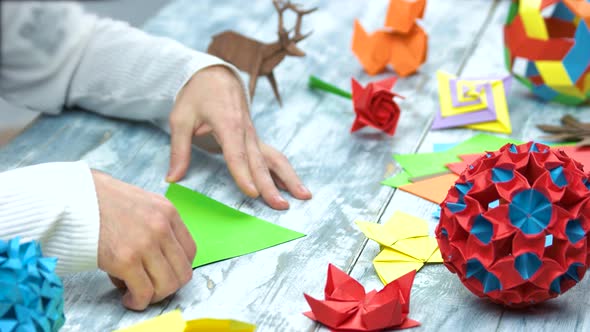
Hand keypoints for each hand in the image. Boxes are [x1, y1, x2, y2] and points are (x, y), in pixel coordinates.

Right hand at [92, 170, 195, 310]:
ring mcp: (145, 243)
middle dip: (168, 286)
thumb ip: (155, 224)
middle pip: (183, 272)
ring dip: (154, 296)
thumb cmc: (100, 201)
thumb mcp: (140, 202)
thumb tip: (159, 256)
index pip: (190, 251)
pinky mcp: (126, 259)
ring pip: (167, 285)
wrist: (71, 197)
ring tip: (137, 293)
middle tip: (152, 288)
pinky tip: (127, 297)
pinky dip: (138, 301)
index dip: (178, 268)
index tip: (164, 273)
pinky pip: (144, 292)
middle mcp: (161, 227)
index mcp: (167, 212)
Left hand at [165, 65, 311, 209]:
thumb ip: (178, 150)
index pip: (236, 154)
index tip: (252, 193)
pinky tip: (292, 187)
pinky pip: (271, 156)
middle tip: (281, 206)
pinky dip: (283, 172)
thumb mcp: (180, 118)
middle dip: (271, 185)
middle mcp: (245, 130)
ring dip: (289, 178)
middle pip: (259, 161)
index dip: (243, 174)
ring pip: (273, 158)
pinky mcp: (255, 138)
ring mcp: (253, 134)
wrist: (215, 74)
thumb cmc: (197, 95)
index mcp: (227, 123)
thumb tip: (172, 178)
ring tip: (304, 196)